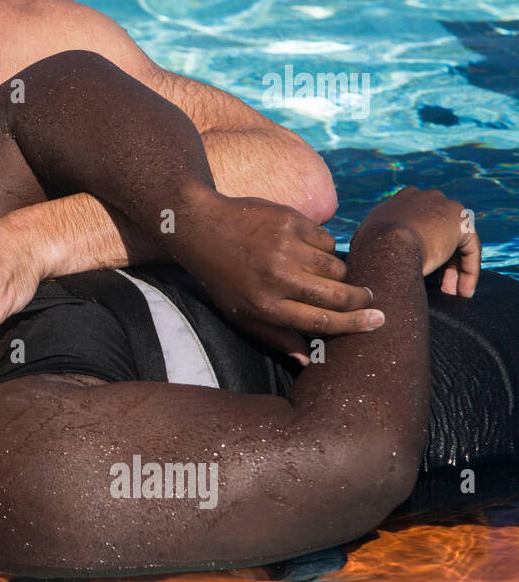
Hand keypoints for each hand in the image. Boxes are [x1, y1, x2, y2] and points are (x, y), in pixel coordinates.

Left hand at [166, 188, 383, 362]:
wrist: (201, 228)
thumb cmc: (222, 278)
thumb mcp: (240, 315)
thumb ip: (276, 337)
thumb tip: (308, 360)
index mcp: (267, 305)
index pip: (323, 321)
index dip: (356, 324)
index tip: (379, 321)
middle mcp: (279, 277)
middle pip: (338, 295)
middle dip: (360, 299)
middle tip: (368, 298)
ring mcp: (286, 246)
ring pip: (337, 265)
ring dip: (339, 272)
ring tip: (323, 273)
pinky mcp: (291, 220)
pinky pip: (327, 239)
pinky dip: (323, 247)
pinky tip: (306, 248)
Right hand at [354, 187, 481, 295]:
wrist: (386, 246)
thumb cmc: (368, 251)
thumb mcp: (362, 242)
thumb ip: (370, 243)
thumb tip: (362, 259)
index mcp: (398, 203)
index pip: (416, 223)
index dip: (419, 247)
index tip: (418, 268)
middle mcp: (421, 198)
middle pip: (438, 232)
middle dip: (440, 261)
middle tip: (439, 286)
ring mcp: (442, 205)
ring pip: (454, 242)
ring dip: (454, 269)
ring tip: (452, 292)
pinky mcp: (460, 220)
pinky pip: (469, 248)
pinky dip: (469, 270)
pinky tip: (463, 290)